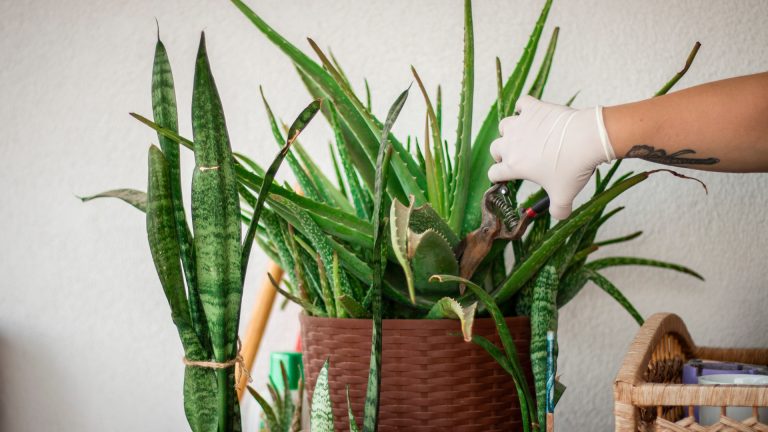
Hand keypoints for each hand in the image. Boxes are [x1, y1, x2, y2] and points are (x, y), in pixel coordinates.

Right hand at [488, 95, 615, 218]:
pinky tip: (532, 114)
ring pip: (504, 125)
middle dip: (502, 154)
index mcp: (514, 166)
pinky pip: (522, 104)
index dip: (498, 178)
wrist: (587, 139)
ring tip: (524, 136)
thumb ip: (558, 210)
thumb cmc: (572, 168)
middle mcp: (512, 143)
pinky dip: (524, 108)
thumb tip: (559, 215)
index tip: (507, 179)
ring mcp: (521, 123)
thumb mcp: (564, 196)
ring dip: (511, 131)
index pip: (494, 173)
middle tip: (517, 158)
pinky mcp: (534, 108)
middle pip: (495, 148)